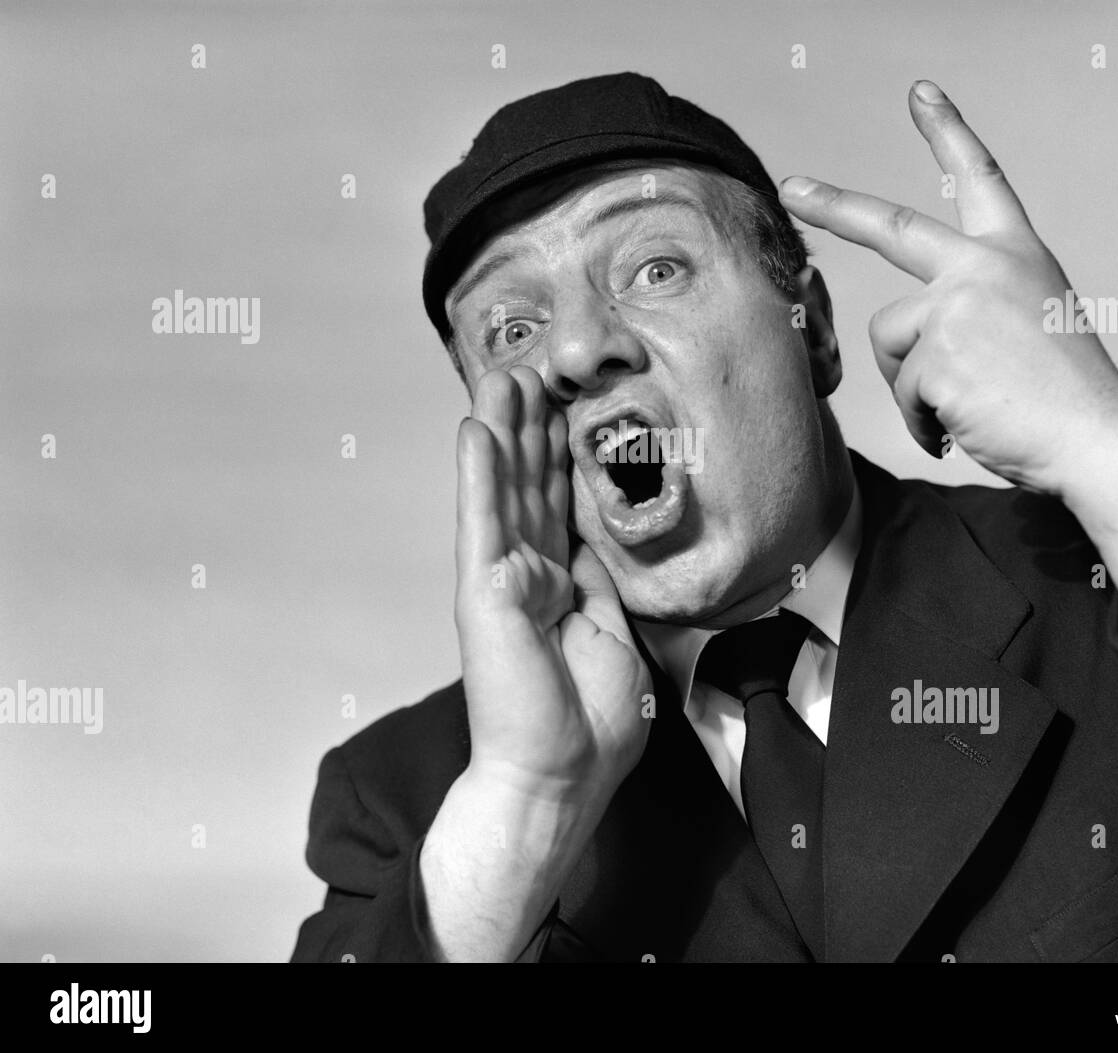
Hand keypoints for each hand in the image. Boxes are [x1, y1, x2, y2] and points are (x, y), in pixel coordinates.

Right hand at [455, 365, 651, 799]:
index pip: (558, 506)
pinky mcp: (483, 590)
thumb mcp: (613, 635)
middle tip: (530, 371)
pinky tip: (476, 428)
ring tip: (502, 376)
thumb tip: (598, 543)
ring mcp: (500, 579)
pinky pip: (483, 519)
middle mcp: (526, 574)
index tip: (564, 408)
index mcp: (558, 586)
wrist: (561, 774)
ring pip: (504, 489)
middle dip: (530, 427)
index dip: (560, 455)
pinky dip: (479, 472)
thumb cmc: (589, 723)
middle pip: (529, 486)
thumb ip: (600, 583)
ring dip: (502, 431)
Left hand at [779, 79, 1117, 499]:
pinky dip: (922, 423)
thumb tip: (910, 340)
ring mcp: (956, 306)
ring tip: (964, 410)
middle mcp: (983, 267)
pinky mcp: (935, 353)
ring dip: (913, 388)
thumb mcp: (1031, 326)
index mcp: (1016, 255)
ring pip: (891, 343)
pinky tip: (962, 431)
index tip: (921, 93)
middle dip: (835, 205)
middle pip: (893, 228)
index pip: (979, 179)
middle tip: (792, 187)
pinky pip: (901, 392)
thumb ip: (974, 309)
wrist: (1096, 441)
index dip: (949, 132)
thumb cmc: (1066, 400)